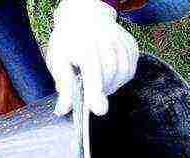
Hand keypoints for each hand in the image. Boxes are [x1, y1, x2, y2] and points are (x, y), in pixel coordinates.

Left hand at [46, 0, 138, 115]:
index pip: (93, 74)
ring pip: (122, 75)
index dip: (95, 93)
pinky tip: (109, 70)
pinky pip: (130, 71)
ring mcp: (122, 45)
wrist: (85, 15)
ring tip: (99, 78)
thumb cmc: (70, 40)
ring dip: (111, 84)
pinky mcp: (132, 48)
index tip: (97, 109)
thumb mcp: (57, 60)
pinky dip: (120, 76)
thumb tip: (63, 110)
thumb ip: (63, 86)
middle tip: (91, 91)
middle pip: (110, 77)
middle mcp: (107, 43)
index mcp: (85, 47)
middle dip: (101, 89)